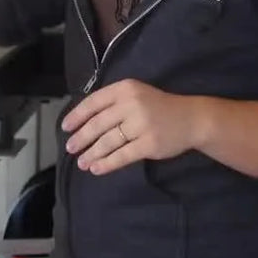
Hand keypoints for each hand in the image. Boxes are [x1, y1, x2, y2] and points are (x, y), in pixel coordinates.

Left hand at [61, 79, 203, 175]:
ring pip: (108, 142)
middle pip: (98, 124)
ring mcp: (141, 124)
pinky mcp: (149, 144)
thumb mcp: (136, 94)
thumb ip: (113, 103)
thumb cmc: (159, 107)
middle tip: (70, 148)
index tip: (66, 127)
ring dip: (91, 153)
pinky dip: (107, 164)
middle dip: (81, 138)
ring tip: (82, 163)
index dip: (77, 116)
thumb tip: (83, 122)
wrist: (192, 118)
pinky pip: (122, 156)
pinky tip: (97, 168)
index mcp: (125, 89)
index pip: (94, 102)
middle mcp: (131, 104)